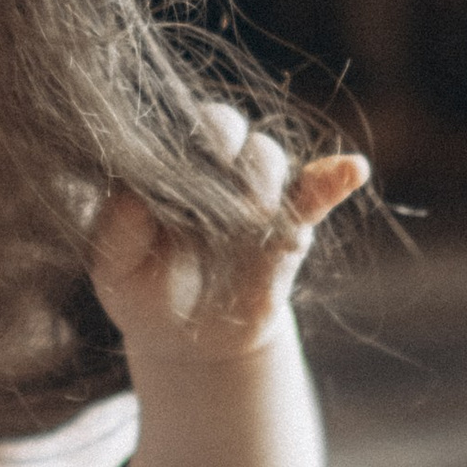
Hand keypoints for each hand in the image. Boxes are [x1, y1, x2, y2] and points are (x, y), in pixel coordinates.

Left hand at [91, 107, 366, 371]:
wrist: (189, 339)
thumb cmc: (141, 293)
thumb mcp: (114, 267)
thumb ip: (118, 226)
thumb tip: (135, 190)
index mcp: (162, 167)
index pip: (170, 128)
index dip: (175, 133)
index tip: (177, 153)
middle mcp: (210, 168)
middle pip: (224, 126)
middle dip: (220, 138)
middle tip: (216, 164)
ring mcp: (254, 192)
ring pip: (265, 156)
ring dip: (259, 176)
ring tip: (247, 214)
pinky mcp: (291, 222)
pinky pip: (319, 192)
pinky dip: (335, 178)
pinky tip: (352, 169)